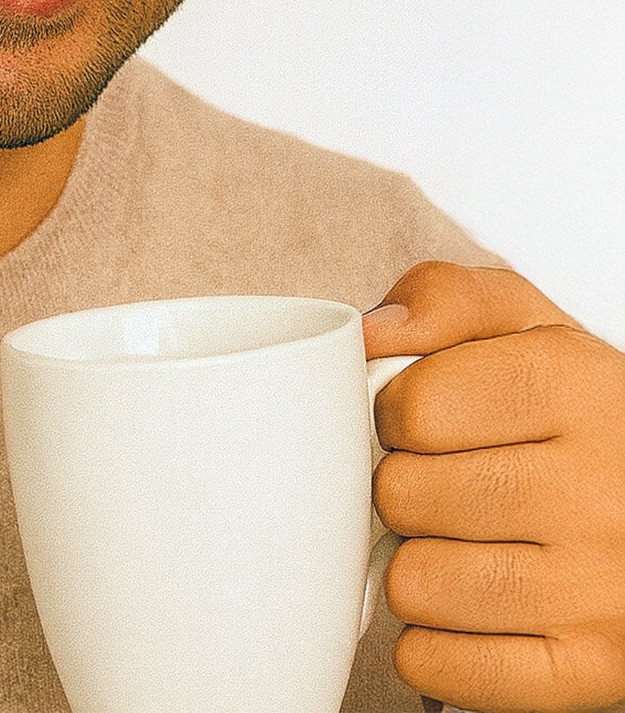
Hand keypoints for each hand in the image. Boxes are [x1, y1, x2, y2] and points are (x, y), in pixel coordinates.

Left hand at [363, 262, 624, 712]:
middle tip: (450, 482)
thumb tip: (371, 331)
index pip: (412, 406)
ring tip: (468, 541)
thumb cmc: (585, 415)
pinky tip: (474, 605)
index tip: (422, 419)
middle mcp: (597, 491)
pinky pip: (440, 666)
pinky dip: (437, 642)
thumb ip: (447, 299)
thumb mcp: (532, 329)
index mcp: (577, 388)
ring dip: (421, 564)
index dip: (396, 412)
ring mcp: (598, 590)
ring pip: (415, 583)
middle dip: (407, 486)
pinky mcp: (590, 670)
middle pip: (402, 496)